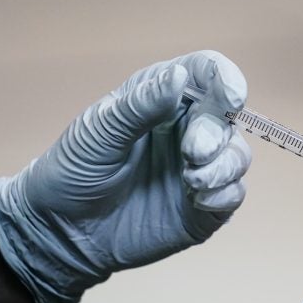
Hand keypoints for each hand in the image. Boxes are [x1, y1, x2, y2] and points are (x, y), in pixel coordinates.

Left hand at [0, 51, 250, 302]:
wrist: (64, 229)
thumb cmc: (77, 169)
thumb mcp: (100, 131)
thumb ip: (140, 105)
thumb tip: (177, 78)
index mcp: (164, 98)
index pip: (205, 73)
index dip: (225, 78)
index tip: (231, 96)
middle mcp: (189, 129)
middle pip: (227, 118)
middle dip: (216, 134)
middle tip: (193, 153)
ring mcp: (200, 168)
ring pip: (238, 156)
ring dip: (224, 166)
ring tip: (194, 181)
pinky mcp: (205, 206)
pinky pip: (234, 194)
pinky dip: (225, 194)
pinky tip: (199, 200)